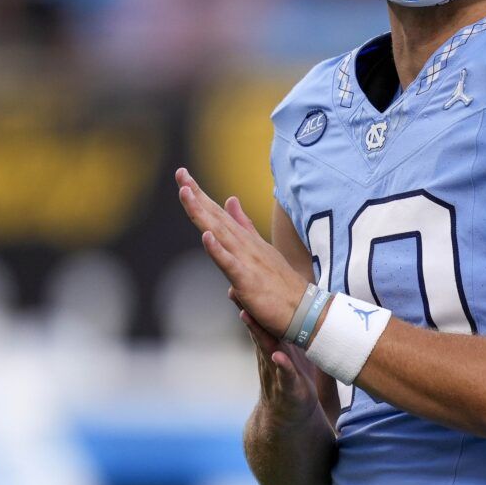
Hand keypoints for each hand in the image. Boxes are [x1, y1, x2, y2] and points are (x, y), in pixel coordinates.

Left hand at [174, 168, 304, 337]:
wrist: (305, 310)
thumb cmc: (281, 286)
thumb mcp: (259, 250)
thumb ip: (244, 226)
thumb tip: (230, 201)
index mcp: (245, 242)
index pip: (219, 215)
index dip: (200, 196)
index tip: (183, 176)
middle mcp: (245, 246)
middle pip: (216, 217)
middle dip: (196, 195)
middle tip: (180, 173)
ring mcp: (247, 261)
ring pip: (220, 233)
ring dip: (202, 213)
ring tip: (186, 192)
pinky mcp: (248, 280)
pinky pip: (230, 264)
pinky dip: (217, 250)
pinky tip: (206, 236)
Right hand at [236, 300, 328, 425]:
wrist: (291, 414)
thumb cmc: (290, 377)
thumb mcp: (285, 350)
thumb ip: (278, 330)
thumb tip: (277, 305)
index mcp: (271, 345)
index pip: (259, 320)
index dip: (250, 299)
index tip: (238, 278)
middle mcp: (270, 356)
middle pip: (257, 330)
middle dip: (247, 310)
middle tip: (234, 290)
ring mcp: (277, 372)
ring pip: (266, 350)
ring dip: (257, 334)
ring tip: (247, 316)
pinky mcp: (290, 389)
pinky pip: (285, 376)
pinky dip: (282, 367)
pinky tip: (279, 357)